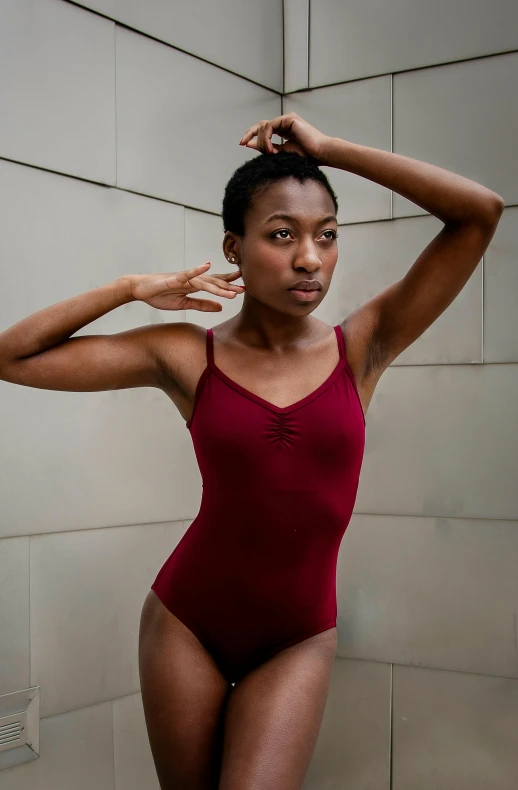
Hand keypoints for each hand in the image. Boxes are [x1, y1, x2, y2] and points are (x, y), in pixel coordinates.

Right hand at [124, 264, 244, 311]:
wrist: (140, 289)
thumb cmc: (160, 295)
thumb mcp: (184, 304)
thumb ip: (202, 305)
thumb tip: (220, 307)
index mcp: (195, 286)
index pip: (216, 284)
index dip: (229, 285)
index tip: (243, 287)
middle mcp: (192, 279)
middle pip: (214, 282)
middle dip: (230, 285)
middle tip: (245, 288)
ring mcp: (184, 278)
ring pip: (205, 281)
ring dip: (219, 284)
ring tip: (233, 289)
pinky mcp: (174, 278)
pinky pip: (187, 274)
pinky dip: (197, 270)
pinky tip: (207, 266)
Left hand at [239, 112, 329, 164]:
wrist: (320, 154)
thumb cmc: (306, 156)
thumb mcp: (281, 153)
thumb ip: (267, 148)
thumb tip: (249, 144)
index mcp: (284, 129)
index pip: (264, 129)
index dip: (252, 135)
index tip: (243, 144)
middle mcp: (285, 122)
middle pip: (261, 124)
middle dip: (250, 133)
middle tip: (242, 143)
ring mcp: (287, 119)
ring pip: (264, 126)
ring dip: (263, 141)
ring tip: (269, 153)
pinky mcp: (289, 118)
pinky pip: (270, 126)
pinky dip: (267, 138)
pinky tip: (270, 149)